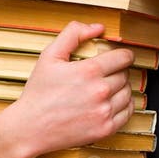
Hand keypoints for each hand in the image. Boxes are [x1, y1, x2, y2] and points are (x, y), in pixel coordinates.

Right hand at [10, 20, 134, 157]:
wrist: (30, 128)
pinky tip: (111, 103)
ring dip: (121, 89)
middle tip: (105, 75)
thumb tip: (98, 28)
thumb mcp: (49, 56)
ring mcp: (104, 112)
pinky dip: (124, 106)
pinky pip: (127, 112)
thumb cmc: (38, 93)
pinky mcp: (105, 129)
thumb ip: (73, 34)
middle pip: (125, 75)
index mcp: (89, 71)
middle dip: (118, 72)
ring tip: (106, 89)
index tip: (120, 58)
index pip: (124, 57)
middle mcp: (100, 91)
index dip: (123, 55)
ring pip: (128, 93)